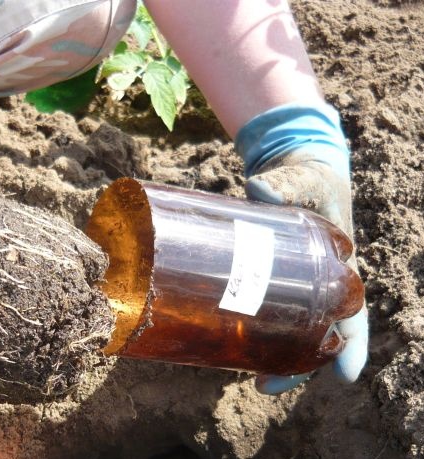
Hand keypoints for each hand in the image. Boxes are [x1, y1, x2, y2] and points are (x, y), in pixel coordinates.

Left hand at [235, 103, 368, 393]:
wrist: (294, 172)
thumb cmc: (311, 179)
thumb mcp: (306, 179)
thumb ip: (287, 183)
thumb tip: (260, 188)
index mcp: (340, 269)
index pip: (354, 315)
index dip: (351, 346)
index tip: (346, 376)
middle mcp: (318, 285)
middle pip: (316, 334)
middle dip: (298, 363)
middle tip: (266, 384)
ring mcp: (291, 285)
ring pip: (288, 329)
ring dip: (272, 353)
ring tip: (248, 375)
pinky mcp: (264, 277)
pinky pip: (262, 309)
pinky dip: (252, 329)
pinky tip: (228, 341)